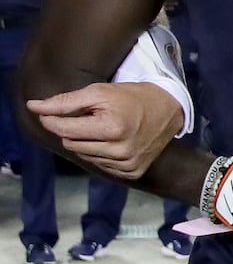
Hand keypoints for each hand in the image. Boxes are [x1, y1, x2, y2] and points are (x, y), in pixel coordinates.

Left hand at [27, 82, 183, 179]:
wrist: (169, 109)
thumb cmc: (131, 97)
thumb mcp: (99, 92)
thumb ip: (64, 101)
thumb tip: (32, 107)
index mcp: (112, 128)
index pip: (63, 129)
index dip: (51, 118)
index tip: (50, 110)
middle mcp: (120, 151)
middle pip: (71, 143)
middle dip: (73, 130)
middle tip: (89, 117)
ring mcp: (127, 164)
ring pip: (83, 156)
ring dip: (86, 142)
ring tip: (102, 129)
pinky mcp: (132, 172)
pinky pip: (100, 166)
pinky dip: (100, 153)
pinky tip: (112, 142)